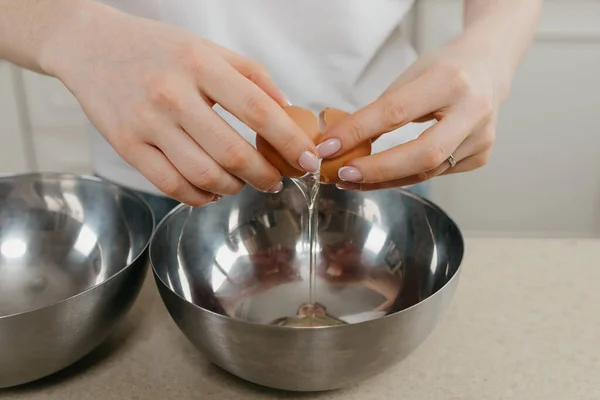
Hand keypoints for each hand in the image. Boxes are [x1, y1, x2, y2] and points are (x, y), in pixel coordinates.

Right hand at [47, 2, 318, 204]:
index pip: (257, 110)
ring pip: (203, 175)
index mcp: (199, 64)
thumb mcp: (209, 48)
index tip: (309, 160)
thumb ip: (253, 77)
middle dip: (264, 175)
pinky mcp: (126, 146)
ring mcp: (146, 123)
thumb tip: (288, 112)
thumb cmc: (159, 49)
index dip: (289, 141)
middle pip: (232, 152)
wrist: (91, 47)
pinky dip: (200, 197)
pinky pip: (171, 186)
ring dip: (234, 188)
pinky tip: (213, 190)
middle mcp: (172, 94)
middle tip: (276, 180)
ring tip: (243, 183)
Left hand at [318, 41, 503, 190]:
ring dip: (384, 180)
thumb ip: (381, 109)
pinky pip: (435, 173)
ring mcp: (481, 138)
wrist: (489, 68)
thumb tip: (341, 142)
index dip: (358, 133)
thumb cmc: (444, 69)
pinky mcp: (481, 156)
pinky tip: (381, 177)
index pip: (396, 113)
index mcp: (450, 81)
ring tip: (352, 180)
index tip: (328, 147)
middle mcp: (473, 111)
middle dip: (377, 170)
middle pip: (422, 155)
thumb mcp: (411, 75)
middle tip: (343, 175)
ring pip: (427, 172)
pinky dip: (404, 177)